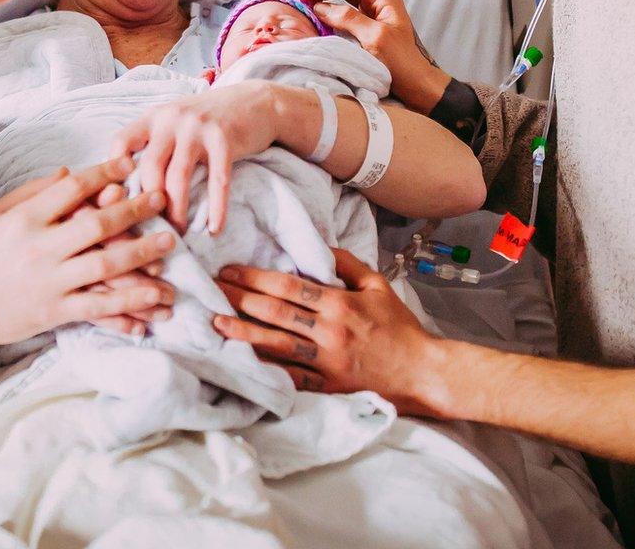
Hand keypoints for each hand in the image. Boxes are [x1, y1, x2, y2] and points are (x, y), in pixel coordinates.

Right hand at [0, 159, 177, 350]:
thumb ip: (33, 192)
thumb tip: (69, 171)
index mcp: (24, 219)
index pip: (71, 189)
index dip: (103, 174)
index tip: (128, 166)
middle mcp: (39, 248)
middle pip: (96, 225)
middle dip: (133, 210)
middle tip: (161, 199)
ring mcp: (49, 282)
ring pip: (104, 267)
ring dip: (141, 255)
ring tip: (169, 244)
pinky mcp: (55, 312)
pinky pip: (98, 307)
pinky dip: (128, 303)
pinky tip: (153, 296)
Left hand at [111, 81, 285, 234]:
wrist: (254, 102)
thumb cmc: (207, 121)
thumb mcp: (174, 122)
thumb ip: (152, 145)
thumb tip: (126, 189)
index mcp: (153, 117)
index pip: (120, 143)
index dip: (113, 174)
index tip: (118, 202)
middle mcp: (171, 119)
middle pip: (150, 167)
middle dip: (148, 204)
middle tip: (150, 229)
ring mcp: (198, 128)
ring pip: (178, 177)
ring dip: (177, 211)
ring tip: (178, 234)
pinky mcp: (225, 139)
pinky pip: (217, 180)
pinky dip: (216, 208)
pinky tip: (214, 228)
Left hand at [212, 248, 449, 413]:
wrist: (423, 372)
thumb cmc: (400, 327)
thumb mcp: (378, 286)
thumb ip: (347, 264)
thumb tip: (318, 247)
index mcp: (340, 304)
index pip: (289, 286)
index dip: (255, 278)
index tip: (230, 270)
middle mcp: (329, 332)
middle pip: (276, 312)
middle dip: (240, 299)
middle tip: (211, 289)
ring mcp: (327, 362)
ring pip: (277, 345)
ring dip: (244, 332)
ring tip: (216, 322)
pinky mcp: (327, 387)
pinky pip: (291, 377)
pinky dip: (266, 369)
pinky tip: (242, 360)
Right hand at [296, 0, 448, 113]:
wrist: (415, 83)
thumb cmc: (401, 63)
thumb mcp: (374, 38)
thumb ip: (348, 18)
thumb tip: (319, 7)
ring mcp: (371, 7)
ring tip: (303, 1)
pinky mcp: (365, 20)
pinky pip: (342, 5)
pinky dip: (326, 5)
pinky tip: (315, 11)